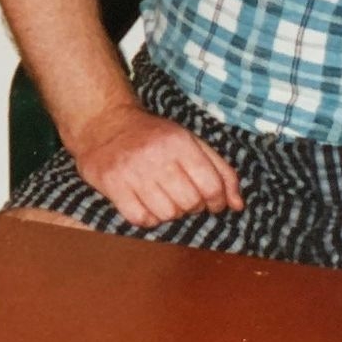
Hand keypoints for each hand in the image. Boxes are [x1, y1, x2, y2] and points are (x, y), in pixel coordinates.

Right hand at [72, 102, 243, 228]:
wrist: (104, 123)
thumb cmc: (153, 136)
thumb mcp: (190, 142)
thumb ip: (219, 171)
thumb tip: (237, 205)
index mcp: (180, 142)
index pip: (212, 186)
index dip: (217, 202)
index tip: (211, 203)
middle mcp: (156, 156)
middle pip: (190, 203)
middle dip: (191, 206)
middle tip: (182, 197)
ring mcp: (132, 171)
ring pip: (166, 214)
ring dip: (169, 213)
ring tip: (162, 198)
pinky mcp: (112, 184)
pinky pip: (140, 218)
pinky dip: (147, 218)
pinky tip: (145, 203)